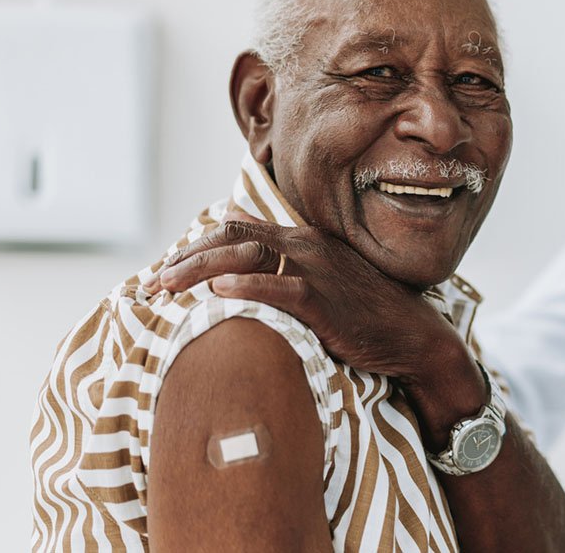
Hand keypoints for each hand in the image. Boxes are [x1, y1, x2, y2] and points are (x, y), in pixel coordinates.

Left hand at [148, 211, 472, 386]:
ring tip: (166, 286)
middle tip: (152, 283)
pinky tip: (219, 291)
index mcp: (303, 239)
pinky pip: (280, 287)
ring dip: (200, 269)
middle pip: (231, 236)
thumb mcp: (324, 283)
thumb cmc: (366, 315)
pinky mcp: (325, 299)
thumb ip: (285, 271)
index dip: (195, 246)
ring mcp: (316, 269)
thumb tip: (236, 266)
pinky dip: (247, 285)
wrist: (413, 336)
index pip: (236, 228)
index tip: (164, 269)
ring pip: (246, 256)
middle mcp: (306, 245)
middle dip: (185, 257)